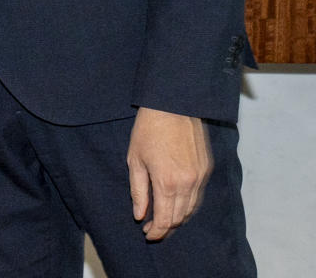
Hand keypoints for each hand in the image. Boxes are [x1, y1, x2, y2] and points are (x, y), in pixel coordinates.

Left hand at [127, 107, 211, 239]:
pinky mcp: (207, 169)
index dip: (157, 231)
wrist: (173, 107)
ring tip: (163, 218)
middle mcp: (188, 184)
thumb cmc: (148, 131)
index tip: (148, 234)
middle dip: (166, 227)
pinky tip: (176, 203)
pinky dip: (188, 204)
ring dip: (178, 217)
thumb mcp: (135, 160)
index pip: (166, 219)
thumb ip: (138, 191)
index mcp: (167, 183)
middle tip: (152, 228)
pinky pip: (198, 195)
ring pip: (192, 208)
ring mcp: (200, 177)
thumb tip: (139, 215)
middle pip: (180, 217)